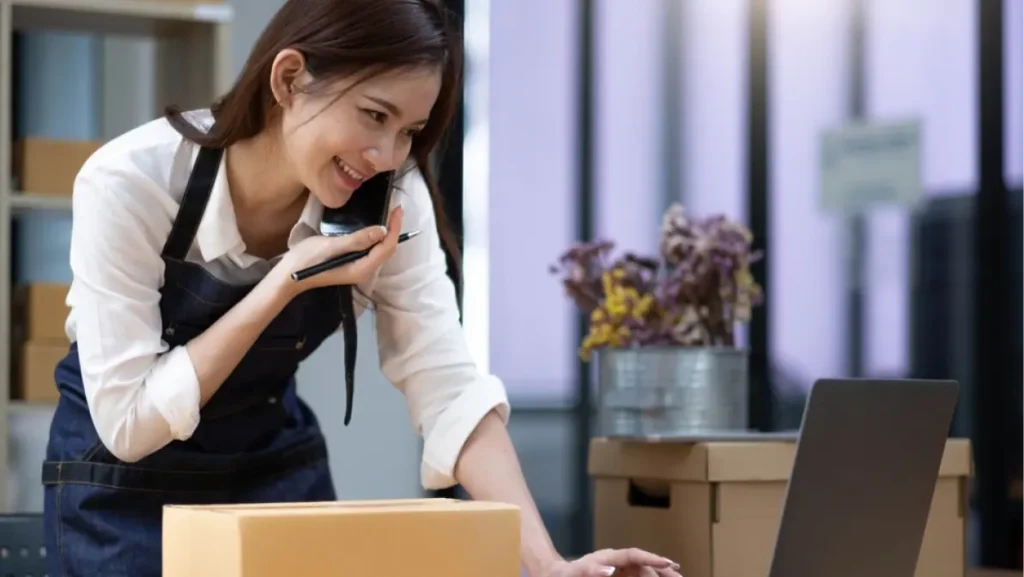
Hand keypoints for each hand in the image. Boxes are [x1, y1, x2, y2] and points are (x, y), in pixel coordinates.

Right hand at [273, 205, 403, 295]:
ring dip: (387, 232)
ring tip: (389, 213)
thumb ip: (356, 240)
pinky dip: (377, 237)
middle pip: (387, 249)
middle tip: (395, 207)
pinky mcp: (353, 265)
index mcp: (362, 269)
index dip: (395, 228)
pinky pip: (372, 250)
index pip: (387, 247)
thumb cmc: (307, 260)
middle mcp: (365, 271)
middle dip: (394, 229)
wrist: (289, 275)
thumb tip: (381, 231)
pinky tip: (375, 226)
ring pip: (380, 250)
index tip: (397, 209)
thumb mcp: (330, 247)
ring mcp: (359, 269)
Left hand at [541, 549, 682, 576]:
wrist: (554, 575)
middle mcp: (616, 561)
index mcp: (608, 557)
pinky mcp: (618, 576)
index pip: (634, 555)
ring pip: (644, 571)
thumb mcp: (574, 574)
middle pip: (644, 564)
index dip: (652, 558)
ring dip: (660, 574)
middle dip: (662, 569)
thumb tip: (608, 569)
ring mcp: (617, 569)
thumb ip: (590, 571)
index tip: (669, 563)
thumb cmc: (563, 575)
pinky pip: (638, 576)